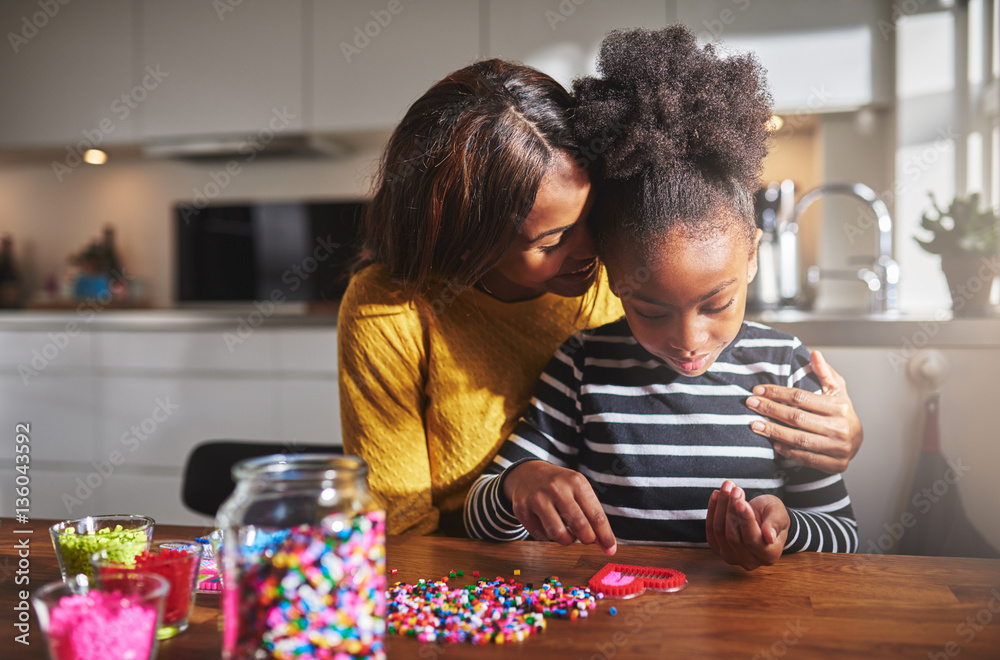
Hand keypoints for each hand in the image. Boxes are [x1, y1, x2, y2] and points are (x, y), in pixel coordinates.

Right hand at [502, 461, 616, 555]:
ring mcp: (537, 498)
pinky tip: (549, 525)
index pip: (596, 515)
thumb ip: (592, 516)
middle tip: (587, 539)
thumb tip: (607, 546)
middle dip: (587, 539)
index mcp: (576, 482)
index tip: (610, 549)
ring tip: (568, 533)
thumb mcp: (578, 491)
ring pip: (558, 534)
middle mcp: (556, 488)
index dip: (605, 536)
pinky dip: (548, 536)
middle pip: (579, 526)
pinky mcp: (522, 509)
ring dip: (567, 540)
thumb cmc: (560, 487)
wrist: (527, 474)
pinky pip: (541, 536)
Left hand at [706, 480, 787, 570]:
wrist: (763, 518)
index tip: (741, 502)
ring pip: (719, 532)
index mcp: (769, 555)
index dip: (745, 521)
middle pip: (733, 537)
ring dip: (720, 507)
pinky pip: (710, 531)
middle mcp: (750, 562)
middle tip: (735, 489)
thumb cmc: (773, 515)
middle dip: (731, 510)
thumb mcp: (779, 514)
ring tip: (727, 487)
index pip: (753, 540)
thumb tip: (769, 536)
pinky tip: (716, 495)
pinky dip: (711, 511)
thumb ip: (775, 524)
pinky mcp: (718, 549)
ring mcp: (732, 558)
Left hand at [746, 350, 862, 472]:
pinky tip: (774, 445)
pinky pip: (808, 459)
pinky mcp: (836, 465)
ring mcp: (838, 448)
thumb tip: (814, 354)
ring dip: (774, 432)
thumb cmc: (840, 410)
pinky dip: (789, 452)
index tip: (758, 390)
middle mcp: (840, 427)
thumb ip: (824, 373)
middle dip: (771, 410)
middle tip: (751, 404)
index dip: (777, 393)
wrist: (857, 440)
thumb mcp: (837, 389)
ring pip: (800, 439)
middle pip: (797, 418)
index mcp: (839, 406)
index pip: (801, 397)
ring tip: (755, 425)